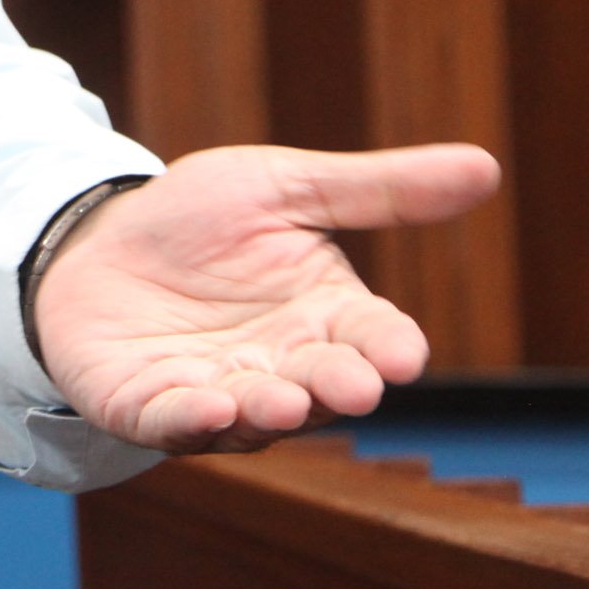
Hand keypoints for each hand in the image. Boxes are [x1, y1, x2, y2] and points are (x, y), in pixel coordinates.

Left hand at [31, 143, 501, 453]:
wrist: (99, 237)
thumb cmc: (203, 220)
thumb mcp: (289, 188)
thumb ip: (380, 190)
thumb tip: (488, 167)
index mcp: (326, 318)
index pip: (374, 340)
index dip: (390, 350)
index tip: (404, 353)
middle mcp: (281, 368)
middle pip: (321, 388)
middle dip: (336, 388)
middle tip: (353, 386)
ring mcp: (216, 393)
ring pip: (253, 416)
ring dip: (267, 411)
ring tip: (278, 400)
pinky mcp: (146, 405)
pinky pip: (171, 422)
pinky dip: (190, 420)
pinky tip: (208, 406)